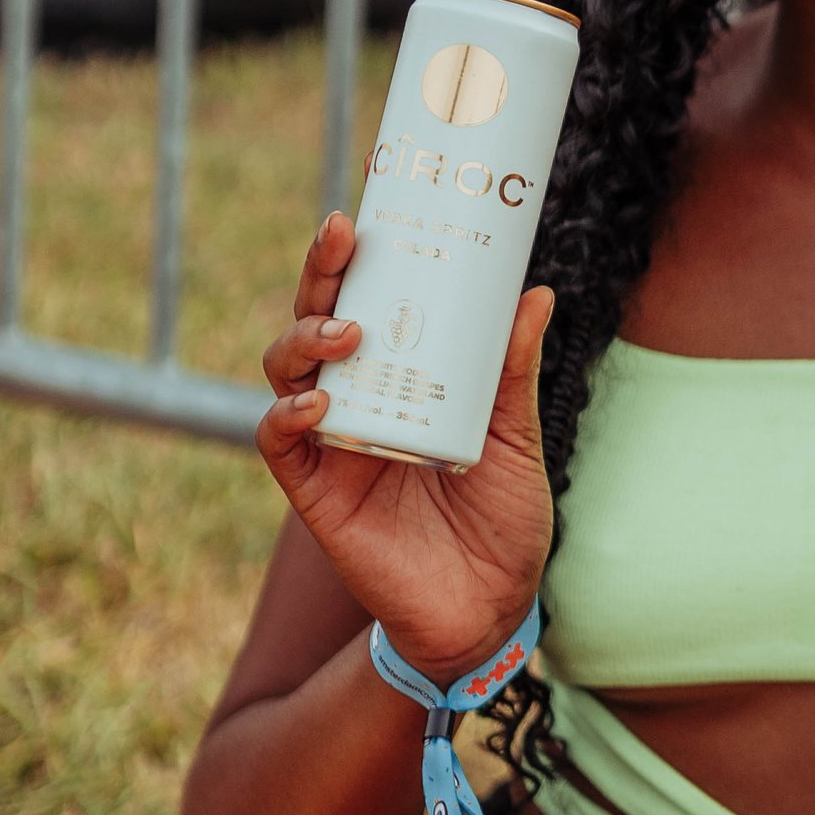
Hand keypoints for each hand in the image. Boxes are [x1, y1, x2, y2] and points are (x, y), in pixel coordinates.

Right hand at [256, 212, 555, 681]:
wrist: (490, 609)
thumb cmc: (503, 521)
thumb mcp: (516, 438)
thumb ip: (512, 371)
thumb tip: (533, 292)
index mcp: (403, 379)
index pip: (368, 301)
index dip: (357, 256)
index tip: (365, 205)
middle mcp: (358, 400)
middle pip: (316, 320)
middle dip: (320, 273)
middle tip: (341, 236)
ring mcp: (331, 443)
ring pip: (286, 370)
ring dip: (306, 339)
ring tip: (346, 333)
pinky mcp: (316, 492)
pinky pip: (281, 442)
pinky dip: (290, 414)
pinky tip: (322, 403)